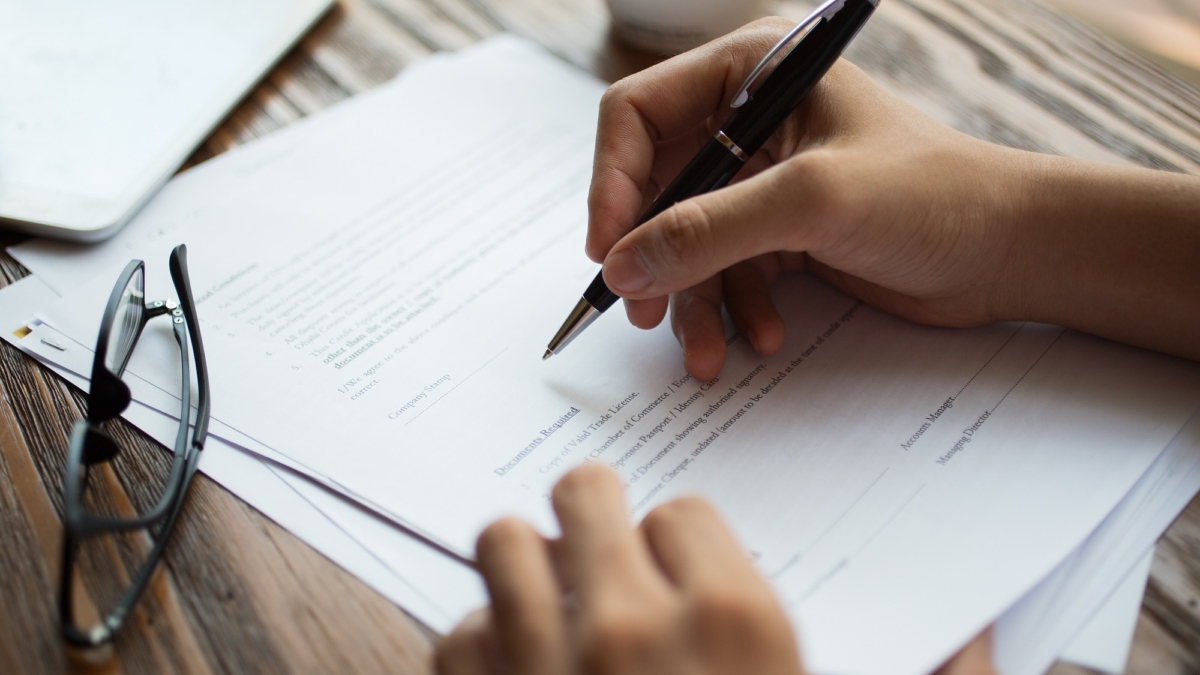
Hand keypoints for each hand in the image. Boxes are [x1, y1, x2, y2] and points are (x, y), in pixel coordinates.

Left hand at [435, 464, 999, 674]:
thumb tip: (979, 632)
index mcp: (738, 624)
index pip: (682, 511)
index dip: (679, 544)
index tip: (678, 575)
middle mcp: (632, 627)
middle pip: (585, 493)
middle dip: (593, 517)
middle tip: (601, 556)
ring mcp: (545, 666)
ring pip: (503, 544)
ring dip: (524, 570)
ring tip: (550, 604)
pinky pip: (457, 635)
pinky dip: (479, 649)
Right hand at [587, 18, 1199, 377]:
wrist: (1009, 253)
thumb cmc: (933, 196)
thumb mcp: (813, 202)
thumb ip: (710, 229)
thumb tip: (622, 265)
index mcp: (751, 70)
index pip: (637, 114)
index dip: (612, 183)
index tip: (607, 251)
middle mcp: (747, 119)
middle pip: (654, 186)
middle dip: (651, 255)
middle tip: (643, 311)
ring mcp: (761, 178)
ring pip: (685, 240)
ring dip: (692, 300)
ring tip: (706, 353)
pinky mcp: (778, 229)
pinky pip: (723, 271)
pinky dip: (733, 309)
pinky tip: (762, 337)